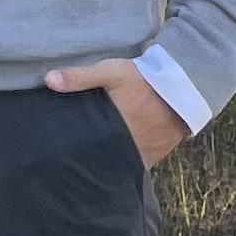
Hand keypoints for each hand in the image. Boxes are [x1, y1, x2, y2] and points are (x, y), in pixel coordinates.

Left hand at [44, 58, 184, 170]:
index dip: (76, 154)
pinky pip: (137, 162)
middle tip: (74, 157)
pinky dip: (127, 159)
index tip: (62, 155)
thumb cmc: (146, 79)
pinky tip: (115, 154)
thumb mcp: (112, 72)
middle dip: (91, 159)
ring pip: (120, 163)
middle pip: (103, 159)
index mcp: (115, 131)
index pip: (89, 152)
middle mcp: (130, 147)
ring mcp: (145, 153)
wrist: (188, 84)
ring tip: (94, 156)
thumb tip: (48, 80)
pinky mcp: (157, 154)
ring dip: (109, 160)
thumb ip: (80, 77)